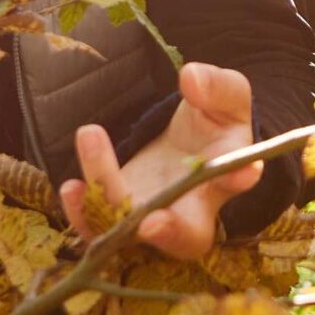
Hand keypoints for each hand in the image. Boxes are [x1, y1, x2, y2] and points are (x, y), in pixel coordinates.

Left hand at [58, 62, 264, 260]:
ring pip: (131, 227)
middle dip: (169, 233)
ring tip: (91, 137)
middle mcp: (191, 209)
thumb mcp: (225, 96)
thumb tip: (191, 78)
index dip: (239, 177)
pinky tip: (72, 187)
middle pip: (186, 237)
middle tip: (151, 224)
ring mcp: (151, 217)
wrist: (186, 142)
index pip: (236, 180)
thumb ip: (217, 87)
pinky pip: (99, 227)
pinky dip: (83, 213)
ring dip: (108, 198)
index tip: (243, 171)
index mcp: (225, 175)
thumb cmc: (214, 120)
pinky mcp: (118, 215)